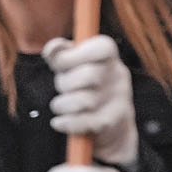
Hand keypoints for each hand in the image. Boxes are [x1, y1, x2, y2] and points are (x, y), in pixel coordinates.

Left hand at [42, 35, 138, 165]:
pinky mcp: (113, 122)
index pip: (102, 47)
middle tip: (61, 87)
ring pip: (85, 100)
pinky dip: (66, 122)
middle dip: (64, 83)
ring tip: (59, 105)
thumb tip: (52, 49)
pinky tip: (58, 122)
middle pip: (89, 75)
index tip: (59, 65)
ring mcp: (120, 99)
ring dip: (62, 104)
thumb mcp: (72, 65)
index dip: (74, 56)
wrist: (111, 125)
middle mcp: (119, 75)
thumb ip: (60, 53)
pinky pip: (85, 122)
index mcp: (109, 55)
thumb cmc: (84, 85)